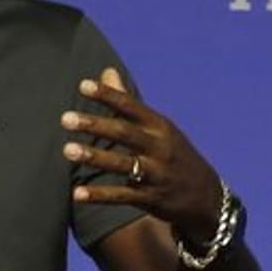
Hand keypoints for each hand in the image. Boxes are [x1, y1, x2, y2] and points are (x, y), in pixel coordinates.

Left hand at [61, 67, 221, 242]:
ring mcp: (156, 174)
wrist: (206, 197)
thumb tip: (106, 71)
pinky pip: (122, 196)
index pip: (131, 107)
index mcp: (159, 126)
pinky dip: (100, 195)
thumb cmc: (172, 153)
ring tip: (66, 150)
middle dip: (95, 125)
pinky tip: (77, 193)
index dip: (108, 95)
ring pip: (122, 164)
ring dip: (94, 157)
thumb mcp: (158, 126)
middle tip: (65, 118)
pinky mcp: (151, 199)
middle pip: (124, 133)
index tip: (83, 85)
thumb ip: (128, 102)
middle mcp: (159, 147)